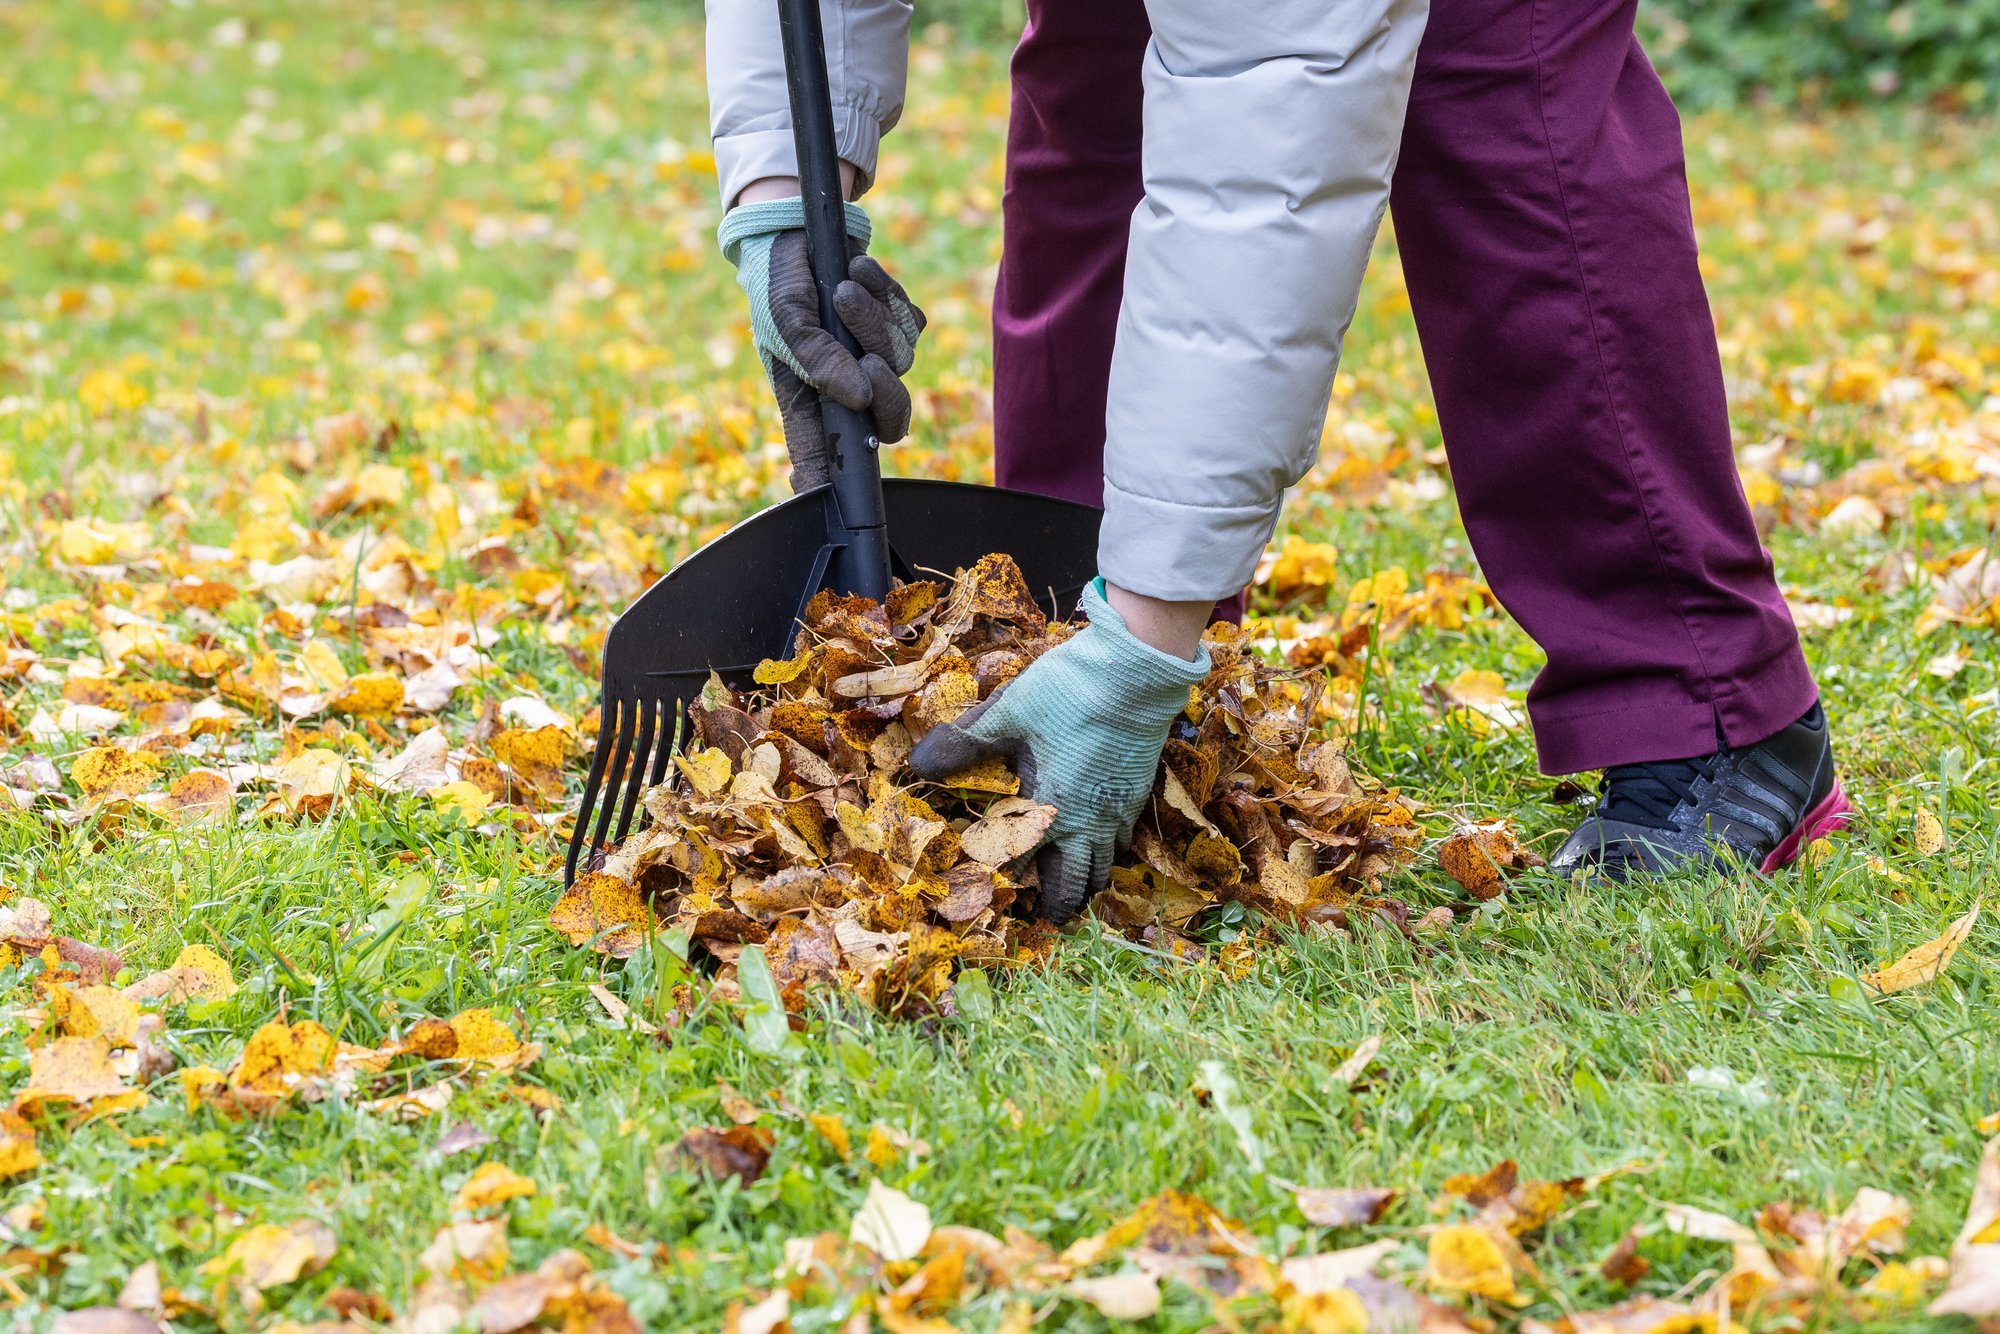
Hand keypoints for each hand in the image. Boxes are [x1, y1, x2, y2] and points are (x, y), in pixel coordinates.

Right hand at [718, 199, 925, 490]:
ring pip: (904, 360)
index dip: (836, 487)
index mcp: (811, 400)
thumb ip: (817, 358)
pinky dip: (888, 293)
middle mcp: (848, 385)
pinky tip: (859, 271)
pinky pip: (913, 321)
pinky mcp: (899, 321)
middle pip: (891, 422)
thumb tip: (859, 397)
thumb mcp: (788, 316)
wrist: (802, 224)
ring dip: (875, 319)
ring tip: (844, 284)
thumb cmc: (780, 279)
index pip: (826, 459)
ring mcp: (877, 354)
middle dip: (889, 395)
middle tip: (869, 362)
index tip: (840, 506)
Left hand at [907, 581, 1210, 921]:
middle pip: (1074, 884)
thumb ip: (962, 745)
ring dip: (1086, 882)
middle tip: (1046, 915)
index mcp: (1045, 810)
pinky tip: (1102, 844)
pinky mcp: (1137, 793)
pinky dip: (1110, 853)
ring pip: (1105, 867)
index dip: (1000, 883)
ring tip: (1074, 889)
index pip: (1019, 864)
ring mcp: (1116, 811)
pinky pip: (1125, 841)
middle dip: (1059, 903)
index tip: (986, 895)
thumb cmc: (1065, 692)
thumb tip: (917, 767)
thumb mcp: (1005, 714)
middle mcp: (1085, 822)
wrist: (1135, 672)